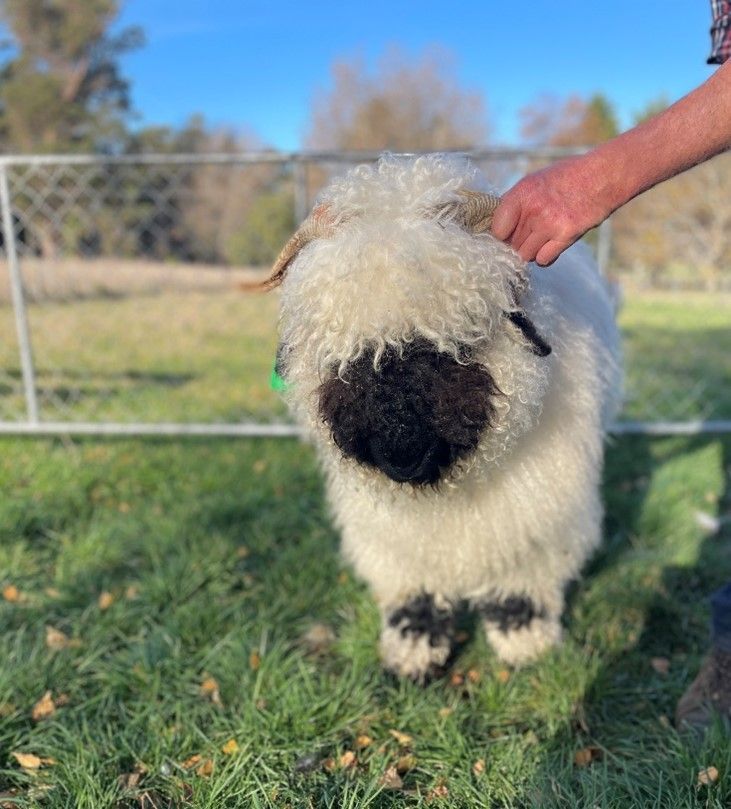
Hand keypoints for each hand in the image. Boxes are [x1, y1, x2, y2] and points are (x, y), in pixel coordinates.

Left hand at [491, 155, 615, 265]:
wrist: (603, 176)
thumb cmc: (567, 178)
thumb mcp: (535, 181)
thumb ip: (515, 203)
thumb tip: (497, 227)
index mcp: (522, 192)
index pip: (497, 229)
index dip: (502, 234)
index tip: (508, 233)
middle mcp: (534, 209)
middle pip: (512, 244)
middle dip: (518, 243)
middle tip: (531, 234)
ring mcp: (550, 224)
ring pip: (525, 255)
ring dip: (531, 251)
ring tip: (542, 238)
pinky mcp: (566, 236)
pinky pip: (543, 260)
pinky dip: (545, 257)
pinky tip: (552, 244)